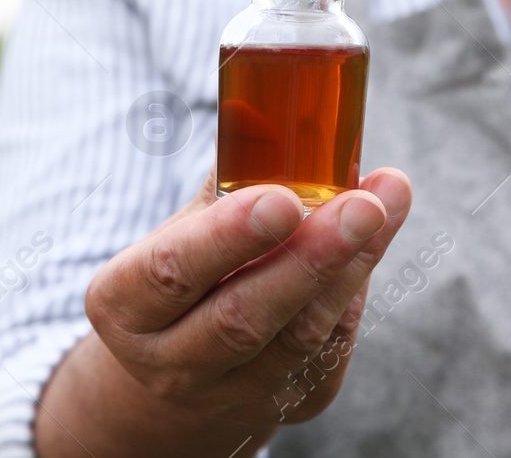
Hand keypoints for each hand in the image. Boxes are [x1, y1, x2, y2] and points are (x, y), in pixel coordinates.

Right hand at [39, 167, 411, 456]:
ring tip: (385, 203)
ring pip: (299, 339)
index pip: (172, 272)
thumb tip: (268, 106)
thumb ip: (226, 181)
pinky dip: (356, 290)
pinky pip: (330, 350)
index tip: (283, 199)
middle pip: (244, 317)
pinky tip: (374, 242)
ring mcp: (230, 394)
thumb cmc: (186, 271)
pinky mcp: (287, 405)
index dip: (229, 238)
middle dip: (312, 257)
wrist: (178, 369)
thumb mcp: (179, 229)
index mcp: (125, 306)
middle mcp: (170, 361)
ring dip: (351, 267)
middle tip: (364, 204)